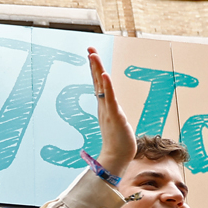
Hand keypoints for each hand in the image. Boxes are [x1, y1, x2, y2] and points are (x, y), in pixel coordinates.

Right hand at [87, 47, 136, 175]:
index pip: (98, 84)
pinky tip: (105, 75)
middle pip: (97, 81)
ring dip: (98, 70)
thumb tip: (112, 112)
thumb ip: (113, 115)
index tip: (91, 54)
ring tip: (93, 55)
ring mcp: (108, 110)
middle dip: (94, 64)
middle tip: (90, 49)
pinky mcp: (114, 115)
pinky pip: (110, 98)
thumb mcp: (116, 123)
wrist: (116, 158)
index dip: (95, 69)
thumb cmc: (118, 143)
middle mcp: (103, 106)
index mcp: (104, 107)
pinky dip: (107, 86)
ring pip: (102, 86)